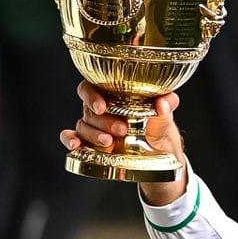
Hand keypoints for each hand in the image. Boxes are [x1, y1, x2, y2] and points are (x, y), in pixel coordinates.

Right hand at [60, 81, 186, 204]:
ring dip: (93, 134)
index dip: (92, 95)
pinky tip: (75, 145)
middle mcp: (101, 109)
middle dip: (103, 121)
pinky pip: (72, 138)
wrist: (161, 152)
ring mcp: (95, 126)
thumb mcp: (166, 115)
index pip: (92, 86)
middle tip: (121, 130)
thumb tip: (163, 103)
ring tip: (110, 142)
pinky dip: (70, 139)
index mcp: (114, 94)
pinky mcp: (90, 143)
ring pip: (82, 125)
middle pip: (89, 109)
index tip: (102, 107)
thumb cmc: (159, 126)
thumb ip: (167, 104)